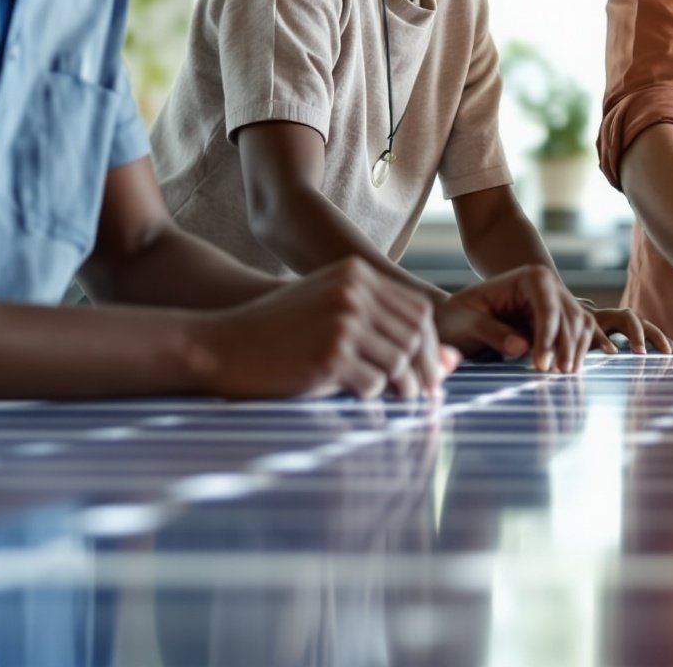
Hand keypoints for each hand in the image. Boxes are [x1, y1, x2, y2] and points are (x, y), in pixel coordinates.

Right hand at [189, 260, 455, 399]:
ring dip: (398, 387)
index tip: (430, 371)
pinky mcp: (330, 354)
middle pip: (415, 337)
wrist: (219, 345)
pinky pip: (372, 384)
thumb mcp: (330, 316)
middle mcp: (353, 292)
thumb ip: (385, 331)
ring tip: (389, 398)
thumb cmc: (277, 334)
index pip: (418, 311)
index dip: (431, 345)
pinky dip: (370, 396)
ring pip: (398, 363)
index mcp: (355, 274)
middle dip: (424, 371)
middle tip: (423, 396)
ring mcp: (342, 321)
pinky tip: (353, 395)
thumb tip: (453, 362)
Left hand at [439, 266, 601, 371]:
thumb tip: (522, 347)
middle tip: (559, 375)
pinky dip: (581, 349)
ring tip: (566, 376)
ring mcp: (558, 301)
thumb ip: (492, 332)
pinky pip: (580, 332)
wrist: (460, 315)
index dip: (547, 337)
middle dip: (566, 347)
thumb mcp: (468, 322)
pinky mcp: (560, 318)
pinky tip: (578, 366)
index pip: (547, 307)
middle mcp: (549, 285)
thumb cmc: (461, 315)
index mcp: (529, 278)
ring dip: (577, 351)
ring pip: (579, 325)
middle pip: (569, 317)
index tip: (541, 365)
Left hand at [585, 302, 672, 354]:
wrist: (580, 323)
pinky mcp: (637, 332)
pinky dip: (665, 343)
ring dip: (664, 341)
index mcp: (612, 316)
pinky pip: (654, 337)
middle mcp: (626, 318)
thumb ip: (598, 341)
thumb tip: (613, 352)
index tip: (641, 353)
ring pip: (652, 330)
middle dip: (656, 338)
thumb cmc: (581, 331)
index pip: (629, 321)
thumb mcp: (585, 335)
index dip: (637, 335)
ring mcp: (633, 324)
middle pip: (645, 324)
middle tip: (666, 353)